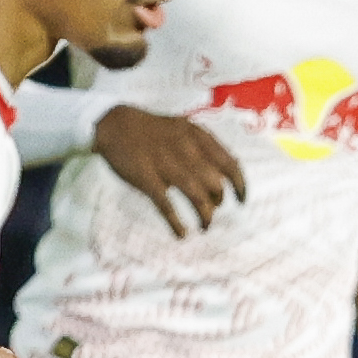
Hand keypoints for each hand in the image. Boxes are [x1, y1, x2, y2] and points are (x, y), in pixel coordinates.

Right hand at [94, 103, 246, 236]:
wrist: (115, 123)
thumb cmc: (153, 130)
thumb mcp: (183, 129)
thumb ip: (204, 148)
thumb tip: (224, 175)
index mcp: (197, 136)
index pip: (230, 163)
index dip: (240, 185)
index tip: (242, 200)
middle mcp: (186, 149)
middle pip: (215, 183)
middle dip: (218, 201)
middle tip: (213, 209)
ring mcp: (166, 164)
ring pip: (196, 196)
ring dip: (205, 215)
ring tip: (205, 226)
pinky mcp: (147, 178)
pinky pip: (167, 205)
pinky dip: (176, 222)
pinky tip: (182, 233)